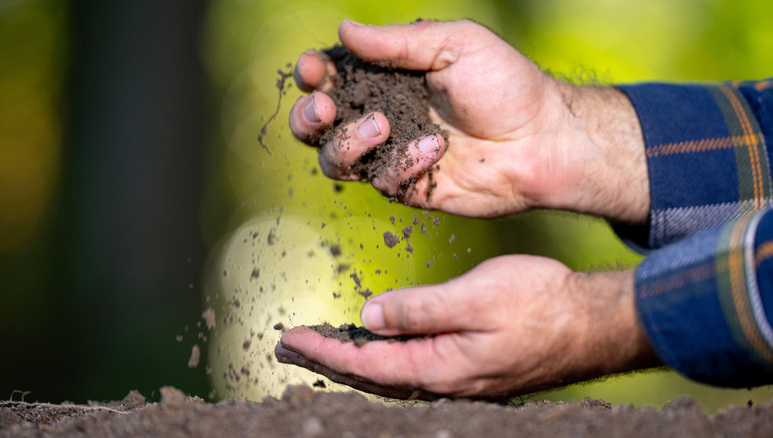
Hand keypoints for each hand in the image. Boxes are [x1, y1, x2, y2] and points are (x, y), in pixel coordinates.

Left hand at [276, 255, 660, 399]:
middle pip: (371, 376)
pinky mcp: (469, 369)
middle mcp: (443, 381)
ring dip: (352, 360)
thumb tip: (370, 316)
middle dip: (328, 360)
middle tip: (289, 346)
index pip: (365, 363)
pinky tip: (377, 347)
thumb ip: (419, 309)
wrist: (591, 323)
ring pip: (390, 374)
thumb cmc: (541, 305)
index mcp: (439, 367)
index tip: (290, 338)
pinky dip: (382, 358)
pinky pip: (412, 368)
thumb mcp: (476, 297)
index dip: (324, 351)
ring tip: (322, 347)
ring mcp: (457, 378)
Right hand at [290, 20, 648, 221]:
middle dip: (308, 117)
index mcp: (388, 79)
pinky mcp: (409, 187)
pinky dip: (403, 163)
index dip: (314, 75)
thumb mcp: (454, 45)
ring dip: (347, 143)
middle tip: (324, 109)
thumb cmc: (506, 85)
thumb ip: (396, 43)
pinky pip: (382, 181)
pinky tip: (435, 149)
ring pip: (335, 160)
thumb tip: (344, 30)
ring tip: (382, 126)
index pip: (332, 79)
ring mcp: (393, 155)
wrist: (542, 139)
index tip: (315, 68)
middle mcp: (382, 117)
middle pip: (317, 126)